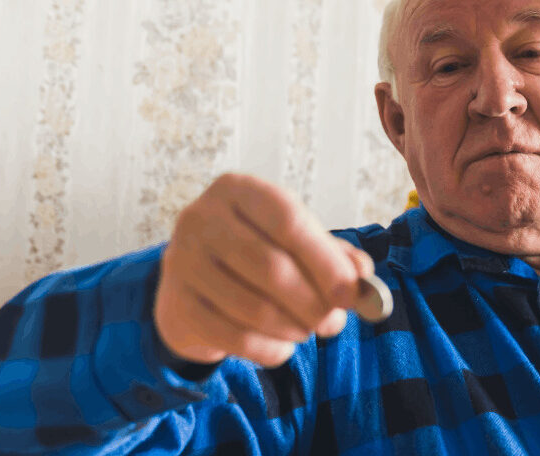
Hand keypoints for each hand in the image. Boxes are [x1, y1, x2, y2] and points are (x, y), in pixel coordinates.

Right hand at [154, 173, 371, 366]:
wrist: (192, 283)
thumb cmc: (253, 253)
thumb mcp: (293, 240)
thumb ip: (332, 255)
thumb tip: (362, 277)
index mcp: (238, 190)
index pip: (288, 220)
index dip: (326, 261)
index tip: (352, 294)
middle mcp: (202, 218)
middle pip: (270, 267)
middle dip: (313, 303)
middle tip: (334, 323)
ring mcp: (183, 262)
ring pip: (253, 308)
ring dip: (294, 328)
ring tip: (308, 331)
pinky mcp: (177, 305)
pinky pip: (233, 337)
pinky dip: (269, 349)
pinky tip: (282, 346)